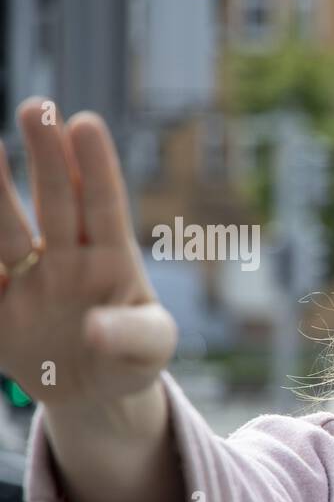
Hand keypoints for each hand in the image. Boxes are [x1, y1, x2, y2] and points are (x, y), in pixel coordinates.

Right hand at [0, 98, 176, 410]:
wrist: (94, 394)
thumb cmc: (133, 359)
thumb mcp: (152, 350)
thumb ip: (133, 337)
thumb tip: (95, 329)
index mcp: (112, 260)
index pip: (104, 206)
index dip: (96, 167)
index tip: (86, 123)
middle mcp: (66, 258)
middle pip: (56, 200)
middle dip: (47, 155)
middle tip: (36, 107)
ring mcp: (28, 280)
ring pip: (5, 229)